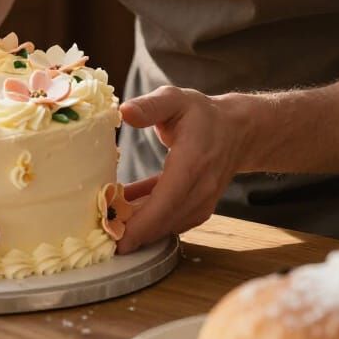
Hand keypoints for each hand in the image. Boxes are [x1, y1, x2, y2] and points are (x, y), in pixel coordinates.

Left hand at [115, 86, 243, 252]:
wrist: (236, 130)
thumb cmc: (201, 113)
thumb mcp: (174, 99)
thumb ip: (149, 106)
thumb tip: (124, 112)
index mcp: (193, 162)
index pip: (167, 201)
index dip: (141, 224)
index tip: (117, 240)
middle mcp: (201, 187)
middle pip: (165, 220)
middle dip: (134, 234)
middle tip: (102, 238)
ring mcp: (202, 200)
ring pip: (168, 223)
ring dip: (139, 227)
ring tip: (109, 222)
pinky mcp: (198, 205)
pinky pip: (171, 218)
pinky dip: (148, 217)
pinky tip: (125, 207)